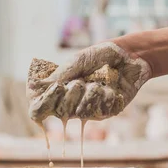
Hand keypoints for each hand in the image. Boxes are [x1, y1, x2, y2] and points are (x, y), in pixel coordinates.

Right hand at [27, 41, 151, 122]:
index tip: (51, 92)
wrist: (130, 57)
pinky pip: (99, 112)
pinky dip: (104, 98)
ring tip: (98, 83)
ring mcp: (89, 107)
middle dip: (70, 96)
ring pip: (80, 113)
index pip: (42, 105)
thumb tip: (37, 86)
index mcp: (61, 87)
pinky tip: (110, 89)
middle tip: (79, 83)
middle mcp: (73, 101)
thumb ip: (60, 74)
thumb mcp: (78, 60)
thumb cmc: (101, 55)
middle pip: (61, 111)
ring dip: (89, 96)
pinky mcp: (106, 111)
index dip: (42, 104)